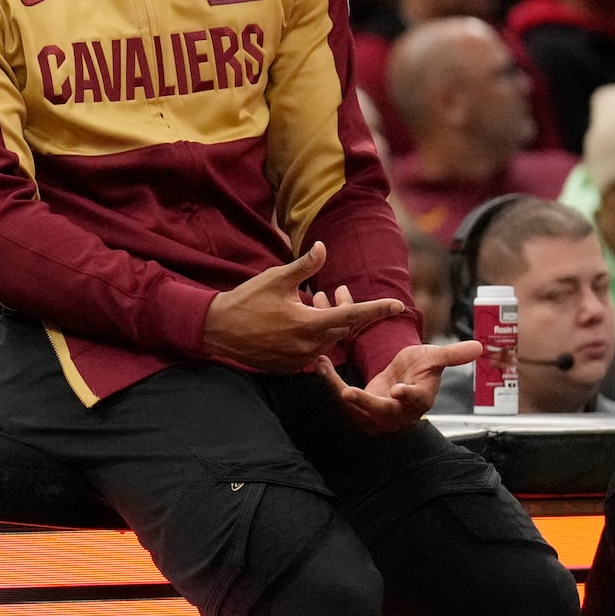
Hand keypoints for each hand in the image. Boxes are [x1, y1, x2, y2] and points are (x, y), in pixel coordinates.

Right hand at [202, 242, 404, 372]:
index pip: (352, 316)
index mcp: (309, 323)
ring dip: (325, 324)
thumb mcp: (275, 279)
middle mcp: (308, 345)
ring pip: (327, 341)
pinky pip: (311, 352)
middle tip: (330, 294)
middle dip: (342, 311)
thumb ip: (304, 266)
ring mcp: (298, 359)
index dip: (376, 309)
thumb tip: (324, 248)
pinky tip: (294, 324)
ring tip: (309, 305)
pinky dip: (311, 338)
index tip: (398, 305)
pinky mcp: (288, 367)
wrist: (216, 330)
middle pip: (341, 329)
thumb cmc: (245, 301)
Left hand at [316, 340, 481, 433]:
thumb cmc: (420, 372)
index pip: (416, 400)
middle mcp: (395, 411)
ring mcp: (374, 411)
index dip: (408, 396)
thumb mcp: (433, 361)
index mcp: (418, 400)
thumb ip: (451, 355)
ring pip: (353, 402)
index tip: (398, 390)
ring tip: (323, 367)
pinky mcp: (356, 404)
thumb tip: (480, 347)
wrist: (401, 381)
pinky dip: (328, 378)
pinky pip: (340, 393)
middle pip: (380, 411)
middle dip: (364, 402)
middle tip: (348, 393)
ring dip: (335, 385)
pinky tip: (319, 362)